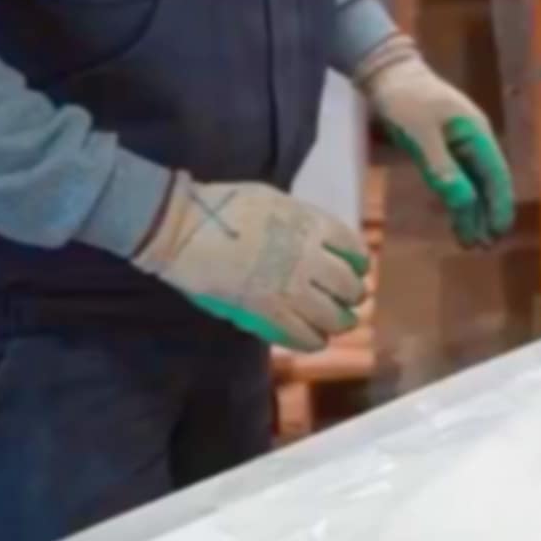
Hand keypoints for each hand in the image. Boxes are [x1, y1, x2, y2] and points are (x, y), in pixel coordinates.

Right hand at [131, 176, 370, 352]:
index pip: (353, 248)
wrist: (182, 228)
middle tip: (345, 301)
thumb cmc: (220, 207)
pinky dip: (314, 340)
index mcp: (311, 224)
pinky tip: (312, 339)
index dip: (358, 263)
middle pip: (349, 286)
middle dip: (351, 296)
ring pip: (335, 316)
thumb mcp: (274, 200)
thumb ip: (301, 221)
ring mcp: (290, 286)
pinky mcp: (268, 312)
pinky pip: (305, 336)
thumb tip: (316, 238)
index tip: (355, 269)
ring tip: (334, 324)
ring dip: (338, 322)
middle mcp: (309, 256)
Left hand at [354, 36, 513, 248]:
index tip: (498, 232)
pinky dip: (458, 198)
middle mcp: (475, 140)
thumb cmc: (405, 100)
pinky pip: (458, 177)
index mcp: (477, 134)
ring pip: (473, 182)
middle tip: (482, 245)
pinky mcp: (444, 147)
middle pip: (487, 182)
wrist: (386, 73)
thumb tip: (465, 203)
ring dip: (472, 211)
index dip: (499, 204)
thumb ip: (443, 169)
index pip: (496, 175)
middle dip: (486, 214)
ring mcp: (460, 144)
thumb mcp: (421, 135)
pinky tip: (457, 217)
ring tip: (470, 240)